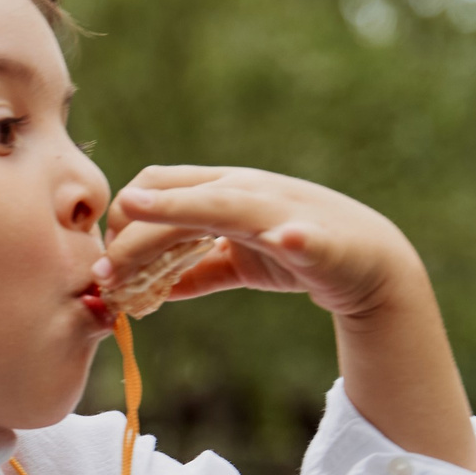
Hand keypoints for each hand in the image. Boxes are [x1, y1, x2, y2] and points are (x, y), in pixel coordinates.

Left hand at [98, 165, 424, 321]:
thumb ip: (196, 272)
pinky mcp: (316, 241)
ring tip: (138, 241)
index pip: (157, 184)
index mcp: (226, 190)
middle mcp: (248, 190)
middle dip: (134, 237)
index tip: (105, 259)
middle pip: (176, 196)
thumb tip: (150, 290)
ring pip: (222, 206)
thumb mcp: (238, 264)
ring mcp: (281, 210)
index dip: (123, 218)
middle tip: (104, 277)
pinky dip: (292, 238)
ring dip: (177, 217)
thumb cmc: (300, 257)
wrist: (371, 264)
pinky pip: (300, 238)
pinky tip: (284, 240)